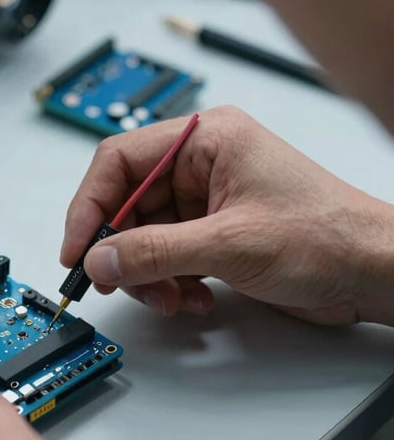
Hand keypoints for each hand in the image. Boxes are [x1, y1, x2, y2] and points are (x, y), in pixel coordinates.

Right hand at [62, 106, 393, 325]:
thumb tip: (99, 259)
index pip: (118, 161)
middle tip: (113, 283)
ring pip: (143, 237)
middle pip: (127, 204)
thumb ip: (155, 252)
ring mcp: (206, 201)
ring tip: (172, 299)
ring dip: (149, 275)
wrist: (372, 272)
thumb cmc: (326, 236)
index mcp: (205, 139)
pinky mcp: (212, 233)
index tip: (76, 249)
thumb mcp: (229, 244)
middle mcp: (201, 165)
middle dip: (122, 250)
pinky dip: (170, 283)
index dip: (89, 206)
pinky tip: (195, 299)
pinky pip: (166, 256)